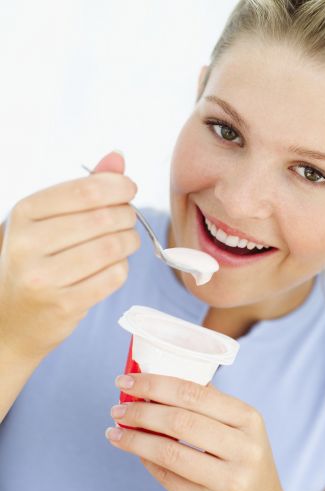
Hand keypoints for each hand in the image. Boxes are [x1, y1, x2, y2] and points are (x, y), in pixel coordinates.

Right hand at [0, 151, 139, 359]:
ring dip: (130, 241)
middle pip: (104, 218)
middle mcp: (28, 243)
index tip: (130, 190)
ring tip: (125, 242)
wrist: (14, 318)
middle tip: (127, 220)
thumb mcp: (50, 220)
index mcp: (25, 212)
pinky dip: (122, 268)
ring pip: (113, 247)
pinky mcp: (63, 304)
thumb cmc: (39, 261)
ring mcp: (43, 277)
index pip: (87, 190)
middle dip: (128, 216)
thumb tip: (118, 157)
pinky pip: (114, 276)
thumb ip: (85, 188)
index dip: (120, 186)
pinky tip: (113, 266)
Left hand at [107, 373, 285, 490]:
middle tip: (118, 406)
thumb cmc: (246, 454)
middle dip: (141, 411)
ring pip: (170, 453)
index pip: (194, 393)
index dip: (156, 384)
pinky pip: (169, 479)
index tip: (129, 379)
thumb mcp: (241, 424)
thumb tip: (161, 381)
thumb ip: (209, 402)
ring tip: (115, 429)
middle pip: (179, 421)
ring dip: (135, 439)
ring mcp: (228, 480)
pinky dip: (147, 461)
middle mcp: (242, 448)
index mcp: (248, 418)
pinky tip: (136, 450)